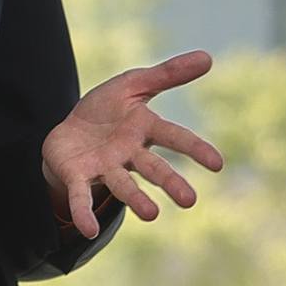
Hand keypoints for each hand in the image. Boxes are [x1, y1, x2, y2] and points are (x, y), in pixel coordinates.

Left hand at [41, 50, 226, 239]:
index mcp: (144, 129)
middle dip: (171, 183)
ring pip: (123, 185)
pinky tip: (87, 229)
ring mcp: (104, 168)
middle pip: (153, 169)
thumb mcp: (134, 84)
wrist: (67, 131)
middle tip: (190, 200)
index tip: (217, 164)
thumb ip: (167, 74)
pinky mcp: (78, 177)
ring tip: (152, 215)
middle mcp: (129, 154)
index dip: (195, 150)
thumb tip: (207, 57)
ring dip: (136, 200)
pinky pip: (81, 196)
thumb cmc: (106, 110)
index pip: (174, 138)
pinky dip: (84, 213)